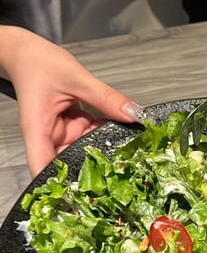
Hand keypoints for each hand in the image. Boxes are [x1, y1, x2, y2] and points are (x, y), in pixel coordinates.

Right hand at [0, 27, 141, 176]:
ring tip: (132, 158)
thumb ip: (105, 97)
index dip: (61, 188)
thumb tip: (133, 114)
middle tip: (124, 177)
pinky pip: (91, 137)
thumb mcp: (76, 78)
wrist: (28, 53)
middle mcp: (49, 138)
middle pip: (68, 165)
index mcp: (38, 130)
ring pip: (84, 152)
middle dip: (93, 171)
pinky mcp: (72, 128)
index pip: (44, 168)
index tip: (83, 199)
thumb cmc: (39, 63)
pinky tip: (125, 137)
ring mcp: (61, 134)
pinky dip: (106, 136)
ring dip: (104, 153)